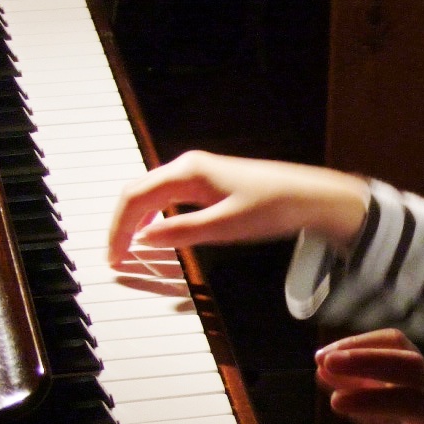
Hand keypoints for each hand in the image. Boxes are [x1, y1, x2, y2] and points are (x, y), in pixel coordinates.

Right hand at [108, 151, 368, 268]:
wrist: (310, 197)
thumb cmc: (274, 206)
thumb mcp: (224, 227)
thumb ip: (180, 232)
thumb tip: (143, 240)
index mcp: (188, 171)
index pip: (135, 198)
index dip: (118, 229)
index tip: (113, 257)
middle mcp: (188, 166)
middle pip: (138, 193)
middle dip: (121, 225)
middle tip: (114, 257)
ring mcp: (198, 173)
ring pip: (151, 194)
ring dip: (135, 220)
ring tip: (127, 248)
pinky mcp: (209, 183)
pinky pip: (167, 196)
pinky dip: (154, 215)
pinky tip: (155, 233)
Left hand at [316, 330, 423, 423]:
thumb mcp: (384, 415)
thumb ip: (357, 391)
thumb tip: (321, 367)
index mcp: (423, 381)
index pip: (397, 343)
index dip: (360, 343)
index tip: (323, 355)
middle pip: (410, 364)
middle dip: (367, 359)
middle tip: (327, 363)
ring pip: (418, 401)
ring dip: (374, 398)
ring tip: (336, 403)